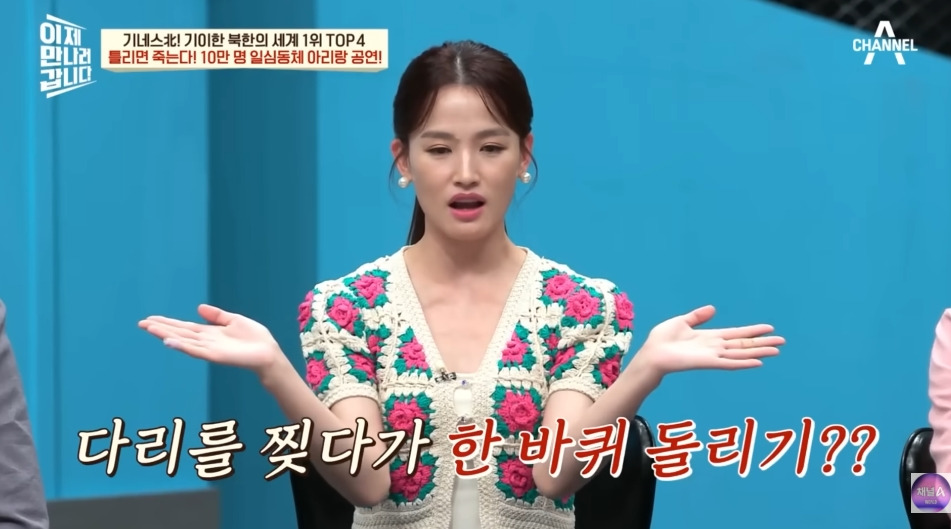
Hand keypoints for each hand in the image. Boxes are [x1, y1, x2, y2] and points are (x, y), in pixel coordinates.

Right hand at [138, 304, 283, 375]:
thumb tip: (199, 308)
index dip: (167, 323)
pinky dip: (181, 346)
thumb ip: (217, 315)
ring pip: (182, 341)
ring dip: (165, 335)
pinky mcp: (215, 355)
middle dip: (160, 328)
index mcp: (209, 333)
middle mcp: (205, 341)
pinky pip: (195, 350)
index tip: (151, 318)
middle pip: (178, 333)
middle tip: (141, 323)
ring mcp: (208, 349)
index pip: (183, 327)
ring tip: (149, 328)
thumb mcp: (234, 320)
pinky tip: (168, 342)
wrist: (268, 353)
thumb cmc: (255, 339)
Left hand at [638, 305, 783, 377]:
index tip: (769, 328)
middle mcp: (715, 347)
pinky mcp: (708, 362)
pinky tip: (758, 362)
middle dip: (762, 342)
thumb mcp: (682, 322)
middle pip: (743, 344)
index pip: (736, 334)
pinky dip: (744, 363)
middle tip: (782, 341)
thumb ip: (698, 316)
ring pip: (741, 353)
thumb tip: (713, 308)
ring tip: (777, 351)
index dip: (752, 331)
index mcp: (710, 337)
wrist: (652, 353)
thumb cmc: (662, 340)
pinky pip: (729, 363)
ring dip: (759, 352)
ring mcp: (713, 355)